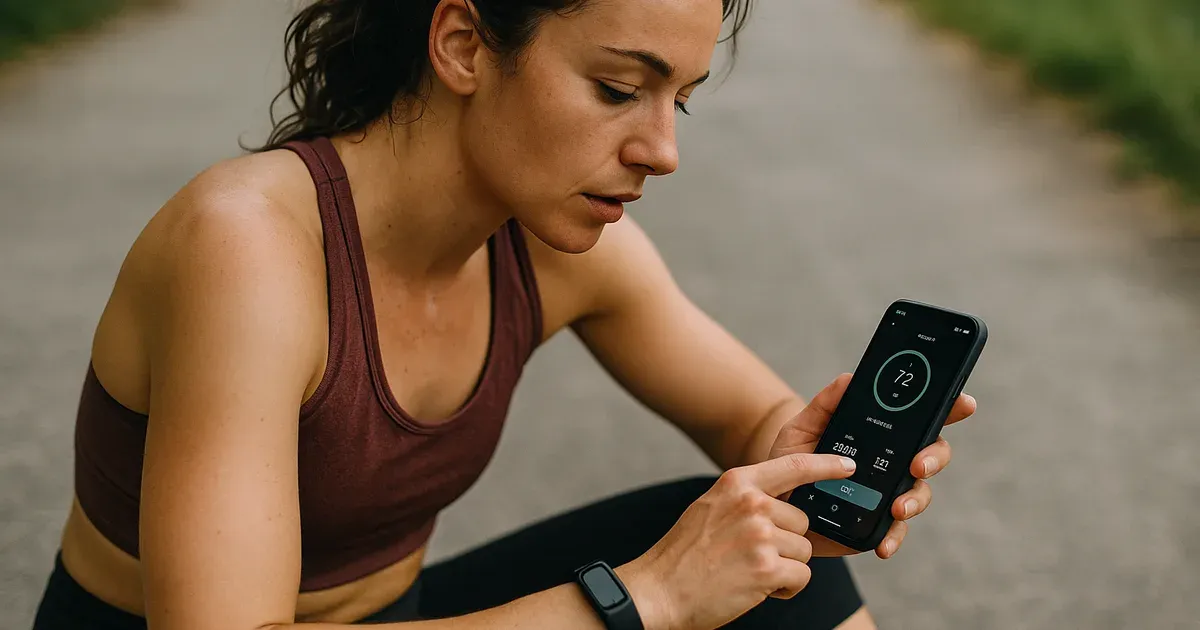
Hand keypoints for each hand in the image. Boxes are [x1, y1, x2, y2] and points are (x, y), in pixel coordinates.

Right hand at [621, 453, 857, 629]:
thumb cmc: (682, 555)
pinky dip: (784, 589)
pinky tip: (755, 588)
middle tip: (751, 556)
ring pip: (803, 552)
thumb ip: (744, 499)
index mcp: (737, 483)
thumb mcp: (710, 508)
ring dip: (784, 568)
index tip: (847, 465)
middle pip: (802, 522)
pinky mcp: (767, 568)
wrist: (657, 591)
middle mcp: (751, 504)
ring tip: (747, 572)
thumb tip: (780, 503)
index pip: (793, 467)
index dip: (825, 465)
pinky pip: (801, 577)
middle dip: (786, 544)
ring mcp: (760, 535)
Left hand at [767, 373, 977, 558]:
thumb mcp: (801, 429)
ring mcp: (887, 493)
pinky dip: (894, 538)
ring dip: (915, 500)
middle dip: (934, 458)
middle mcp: (891, 462)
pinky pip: (896, 532)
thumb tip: (848, 379)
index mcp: (879, 434)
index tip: (963, 403)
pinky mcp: (877, 523)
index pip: (919, 418)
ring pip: (920, 493)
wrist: (773, 506)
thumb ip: (824, 406)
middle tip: (918, 465)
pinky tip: (883, 544)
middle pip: (931, 454)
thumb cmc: (789, 461)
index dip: (948, 409)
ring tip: (898, 508)